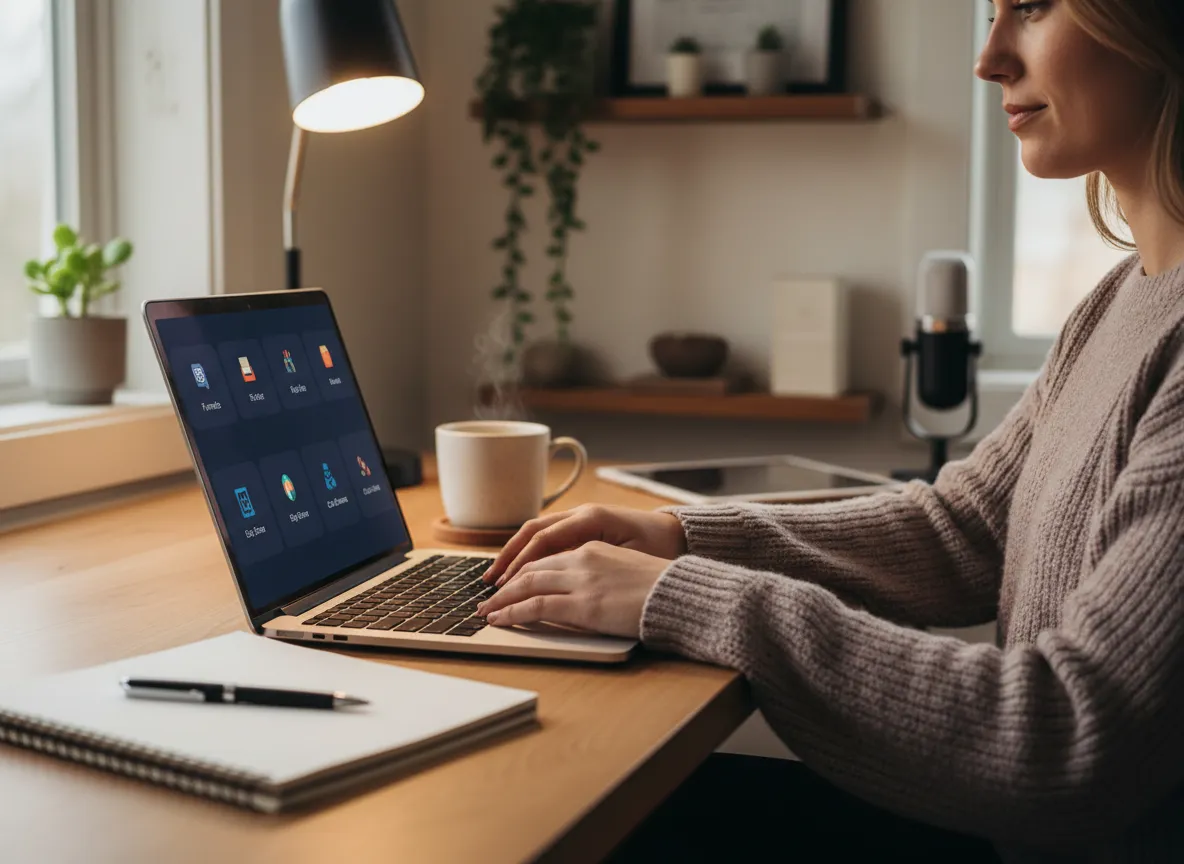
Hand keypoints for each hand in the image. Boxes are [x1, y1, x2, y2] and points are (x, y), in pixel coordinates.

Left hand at [476, 542, 668, 637]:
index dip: (523, 572)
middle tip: (488, 599)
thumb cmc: (662, 587)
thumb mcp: (627, 570)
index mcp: (594, 548)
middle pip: (531, 569)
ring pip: (527, 585)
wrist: (681, 594)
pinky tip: (501, 620)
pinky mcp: (582, 605)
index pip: (547, 558)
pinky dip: (513, 613)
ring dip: (502, 600)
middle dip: (505, 585)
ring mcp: (581, 581)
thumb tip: (587, 592)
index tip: (508, 584)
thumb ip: (602, 574)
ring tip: (487, 613)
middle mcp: (582, 558)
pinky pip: (536, 606)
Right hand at [483, 504, 686, 586]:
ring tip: (496, 577)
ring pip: (537, 534)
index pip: (543, 540)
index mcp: (590, 519)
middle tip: (489, 582)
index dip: (519, 563)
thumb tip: (557, 576)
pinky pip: (549, 538)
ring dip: (514, 554)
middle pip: (532, 533)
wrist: (680, 535)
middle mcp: (581, 514)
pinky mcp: (583, 528)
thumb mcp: (630, 557)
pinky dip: (530, 553)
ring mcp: (581, 519)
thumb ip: (594, 564)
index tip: (503, 585)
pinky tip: (520, 571)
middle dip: (507, 557)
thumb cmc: (660, 547)